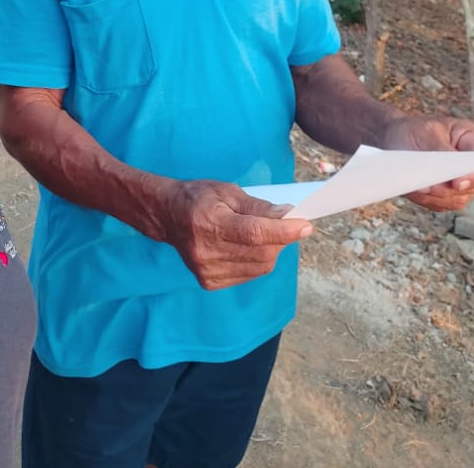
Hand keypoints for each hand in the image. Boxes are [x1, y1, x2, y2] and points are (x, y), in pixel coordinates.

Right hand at [158, 179, 312, 290]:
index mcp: (210, 222)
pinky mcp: (210, 282)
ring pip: (259, 267)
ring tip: (264, 234)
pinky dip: (257, 261)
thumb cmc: (198, 198)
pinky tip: (248, 247)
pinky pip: (249, 275)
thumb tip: (287, 215)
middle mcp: (207, 250)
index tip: (305, 225)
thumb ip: (257, 206)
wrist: (168, 216)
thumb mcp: (227, 191)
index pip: (254, 232)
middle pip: (261, 252)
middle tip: (286, 224)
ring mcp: (207, 270)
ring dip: (271, 250)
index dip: (283, 231)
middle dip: (280, 239)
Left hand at [381, 115, 473, 210]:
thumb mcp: (425, 133)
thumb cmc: (412, 130)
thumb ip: (441, 152)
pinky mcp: (448, 195)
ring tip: (416, 183)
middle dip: (446, 188)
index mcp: (473, 139)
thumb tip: (451, 175)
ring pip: (456, 199)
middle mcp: (473, 163)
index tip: (456, 183)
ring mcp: (462, 181)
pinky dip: (426, 199)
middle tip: (425, 184)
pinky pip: (441, 204)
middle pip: (471, 185)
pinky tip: (414, 188)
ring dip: (434, 195)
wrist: (394, 138)